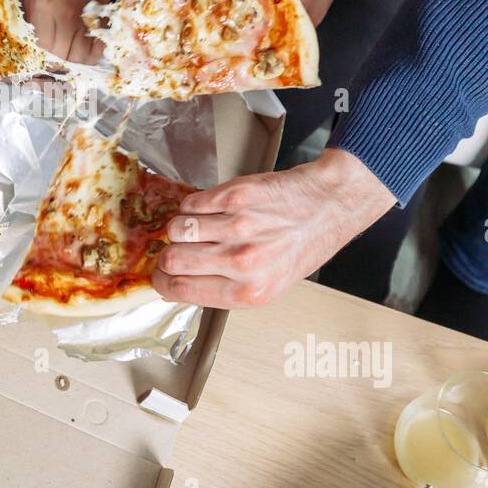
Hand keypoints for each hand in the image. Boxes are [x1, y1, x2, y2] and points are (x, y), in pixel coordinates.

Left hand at [24, 0, 123, 63]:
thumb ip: (35, 20)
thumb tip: (38, 46)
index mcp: (44, 6)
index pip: (42, 48)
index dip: (42, 55)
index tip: (43, 52)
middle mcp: (66, 16)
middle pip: (62, 56)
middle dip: (58, 60)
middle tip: (56, 52)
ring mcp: (87, 19)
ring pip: (81, 57)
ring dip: (75, 59)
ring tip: (70, 51)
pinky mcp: (103, 19)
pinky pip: (97, 48)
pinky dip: (91, 53)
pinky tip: (85, 46)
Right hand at [152, 149, 394, 307]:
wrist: (327, 205)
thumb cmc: (300, 246)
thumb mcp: (267, 285)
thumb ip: (223, 288)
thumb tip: (177, 285)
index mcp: (248, 292)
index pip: (181, 290)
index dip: (162, 282)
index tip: (160, 276)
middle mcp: (243, 262)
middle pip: (173, 259)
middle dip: (168, 255)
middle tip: (176, 250)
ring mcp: (239, 226)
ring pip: (177, 229)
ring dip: (180, 228)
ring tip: (196, 228)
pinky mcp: (236, 196)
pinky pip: (192, 203)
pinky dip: (193, 206)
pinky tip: (209, 210)